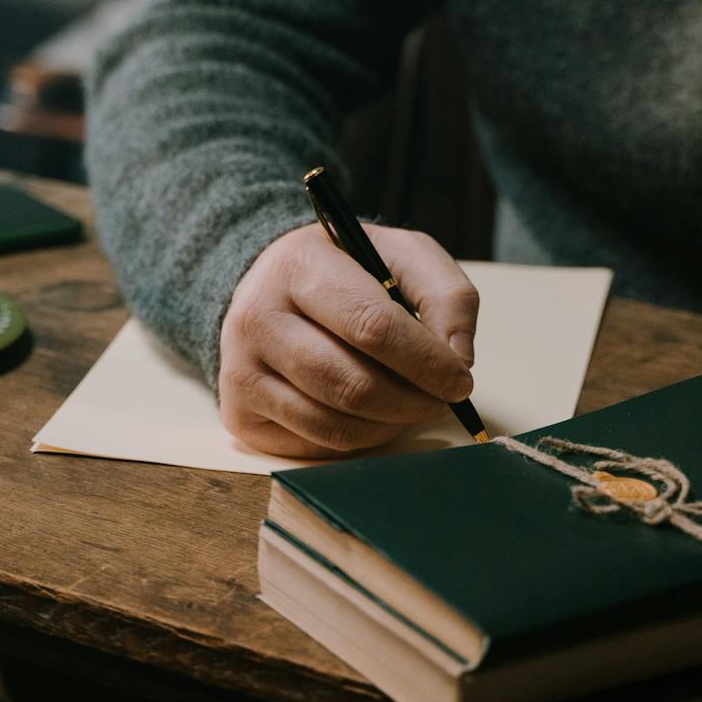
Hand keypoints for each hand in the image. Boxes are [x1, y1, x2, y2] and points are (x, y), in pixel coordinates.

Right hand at [219, 223, 478, 458]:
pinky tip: (373, 415)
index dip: (425, 362)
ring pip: (335, 424)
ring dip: (390, 426)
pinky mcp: (240, 414)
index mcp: (298, 266)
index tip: (460, 380)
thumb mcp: (402, 256)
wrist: (270, 286)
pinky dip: (360, 439)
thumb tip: (458, 358)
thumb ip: (446, 295)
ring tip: (411, 406)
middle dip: (412, 402)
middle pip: (352, 385)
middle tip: (441, 401)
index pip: (371, 326)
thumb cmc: (347, 271)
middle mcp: (257, 318)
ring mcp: (241, 370)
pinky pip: (316, 445)